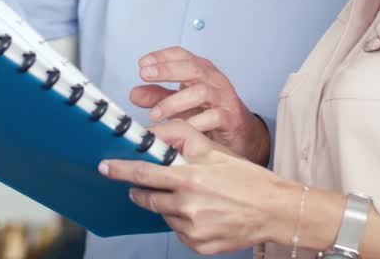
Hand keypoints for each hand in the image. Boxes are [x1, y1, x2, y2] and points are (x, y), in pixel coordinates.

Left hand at [100, 121, 297, 255]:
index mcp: (190, 178)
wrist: (273, 210)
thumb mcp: (214, 150)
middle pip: (147, 198)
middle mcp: (188, 206)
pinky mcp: (198, 246)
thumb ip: (182, 137)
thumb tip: (153, 133)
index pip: (143, 173)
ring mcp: (193, 229)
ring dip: (168, 205)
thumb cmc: (246, 178)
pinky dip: (183, 222)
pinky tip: (201, 213)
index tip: (105, 166)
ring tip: (192, 197)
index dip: (120, 170)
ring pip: (164, 215)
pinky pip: (178, 232)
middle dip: (139, 190)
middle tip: (140, 185)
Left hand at [131, 47, 271, 164]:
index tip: (142, 64)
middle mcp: (214, 80)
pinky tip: (180, 128)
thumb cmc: (211, 114)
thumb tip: (134, 93)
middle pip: (192, 67)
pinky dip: (195, 122)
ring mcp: (224, 98)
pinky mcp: (231, 118)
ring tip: (154, 114)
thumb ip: (159, 96)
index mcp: (201, 71)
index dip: (161, 56)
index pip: (182, 55)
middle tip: (145, 75)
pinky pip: (214, 117)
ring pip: (201, 91)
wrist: (241, 135)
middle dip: (167, 70)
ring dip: (174, 102)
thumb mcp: (181, 103)